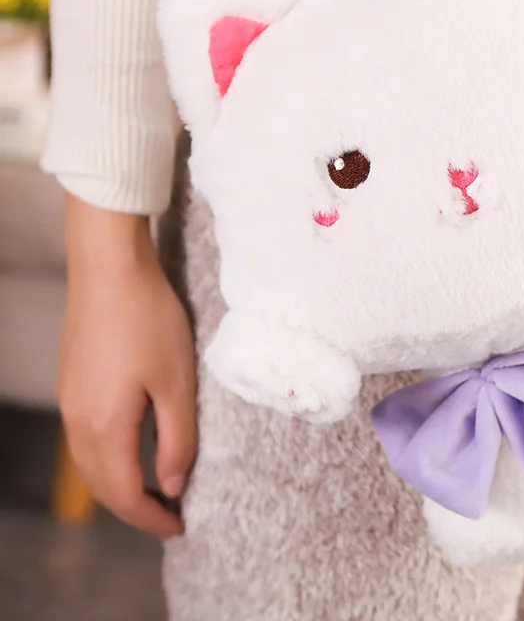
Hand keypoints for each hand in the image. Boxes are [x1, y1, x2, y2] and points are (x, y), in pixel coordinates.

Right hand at [57, 195, 196, 537]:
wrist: (109, 268)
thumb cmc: (149, 321)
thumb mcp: (176, 382)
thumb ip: (176, 439)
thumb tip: (172, 484)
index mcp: (104, 426)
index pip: (124, 493)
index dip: (151, 518)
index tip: (180, 527)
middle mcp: (78, 420)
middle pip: (101, 485)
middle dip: (134, 507)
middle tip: (169, 515)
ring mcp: (70, 399)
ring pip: (91, 462)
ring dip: (120, 483)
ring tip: (155, 486)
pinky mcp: (73, 381)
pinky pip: (87, 437)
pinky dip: (110, 457)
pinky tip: (134, 445)